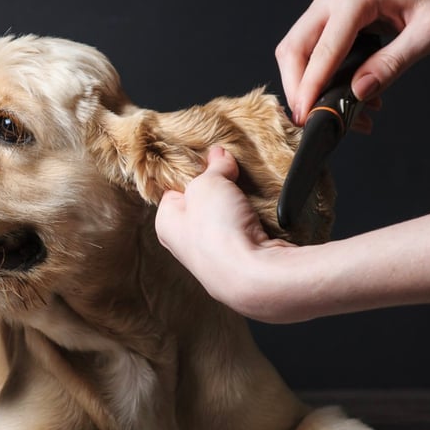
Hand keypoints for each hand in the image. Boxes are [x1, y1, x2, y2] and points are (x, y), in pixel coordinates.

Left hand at [155, 147, 303, 322]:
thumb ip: (213, 167)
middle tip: (233, 174)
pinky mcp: (241, 264)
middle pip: (202, 205)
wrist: (253, 275)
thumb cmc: (218, 231)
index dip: (192, 173)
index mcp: (166, 225)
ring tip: (249, 195)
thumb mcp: (209, 183)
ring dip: (240, 205)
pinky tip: (262, 216)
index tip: (209, 160)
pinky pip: (246, 235)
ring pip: (227, 220)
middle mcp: (186, 245)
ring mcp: (214, 258)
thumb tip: (218, 155)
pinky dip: (255, 223)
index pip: (174, 191)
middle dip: (219, 188)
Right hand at [276, 0, 429, 127]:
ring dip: (308, 84)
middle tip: (310, 117)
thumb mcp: (429, 31)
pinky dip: (319, 74)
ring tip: (341, 109)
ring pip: (297, 49)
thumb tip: (359, 91)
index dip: (312, 87)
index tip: (306, 115)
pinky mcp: (331, 16)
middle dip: (297, 87)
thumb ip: (394, 62)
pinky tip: (345, 92)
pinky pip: (312, 47)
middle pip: (294, 48)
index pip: (324, 50)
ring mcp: (329, 5)